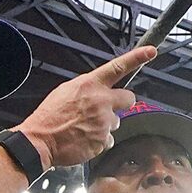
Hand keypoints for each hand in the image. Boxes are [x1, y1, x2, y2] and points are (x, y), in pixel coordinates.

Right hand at [16, 45, 154, 168]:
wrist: (40, 141)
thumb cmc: (50, 116)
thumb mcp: (66, 91)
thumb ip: (87, 89)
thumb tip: (98, 90)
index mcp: (90, 85)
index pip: (118, 67)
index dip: (137, 58)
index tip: (151, 51)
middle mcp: (101, 101)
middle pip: (129, 98)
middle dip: (121, 104)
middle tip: (106, 109)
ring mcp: (104, 121)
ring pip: (116, 121)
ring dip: (105, 125)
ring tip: (85, 128)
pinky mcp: (103, 140)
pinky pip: (108, 140)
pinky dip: (99, 141)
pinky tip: (85, 139)